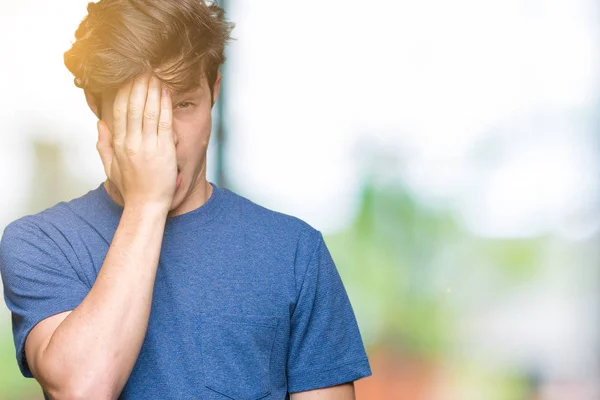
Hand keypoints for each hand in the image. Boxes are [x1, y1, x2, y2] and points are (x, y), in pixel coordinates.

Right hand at [96, 74, 176, 210]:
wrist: (147, 206)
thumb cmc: (131, 188)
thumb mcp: (110, 167)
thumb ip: (103, 144)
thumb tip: (100, 124)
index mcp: (118, 144)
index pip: (119, 110)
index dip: (124, 91)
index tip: (127, 76)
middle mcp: (131, 142)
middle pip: (133, 106)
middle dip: (138, 84)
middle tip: (143, 67)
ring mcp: (148, 146)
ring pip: (149, 111)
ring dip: (152, 89)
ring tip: (155, 73)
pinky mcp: (164, 151)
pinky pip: (164, 123)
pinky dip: (165, 105)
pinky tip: (166, 92)